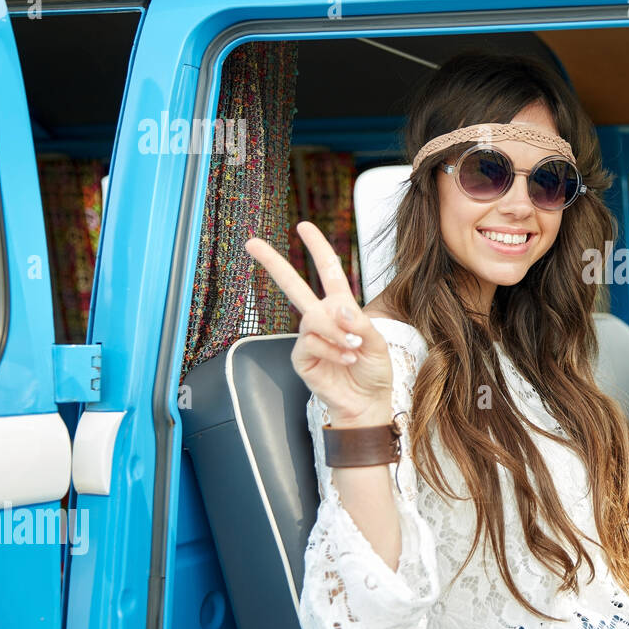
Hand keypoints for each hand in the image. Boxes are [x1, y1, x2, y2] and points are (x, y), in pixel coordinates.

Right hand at [245, 221, 393, 427]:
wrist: (367, 402)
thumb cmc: (373, 371)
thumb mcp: (377, 343)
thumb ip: (359, 324)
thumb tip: (336, 308)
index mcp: (342, 308)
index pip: (328, 272)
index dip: (318, 248)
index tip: (303, 226)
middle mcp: (321, 319)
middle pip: (293, 286)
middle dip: (273, 264)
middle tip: (251, 243)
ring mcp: (308, 338)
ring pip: (313, 319)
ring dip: (337, 334)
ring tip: (352, 350)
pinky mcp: (301, 357)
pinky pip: (310, 343)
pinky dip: (331, 350)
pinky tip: (344, 359)